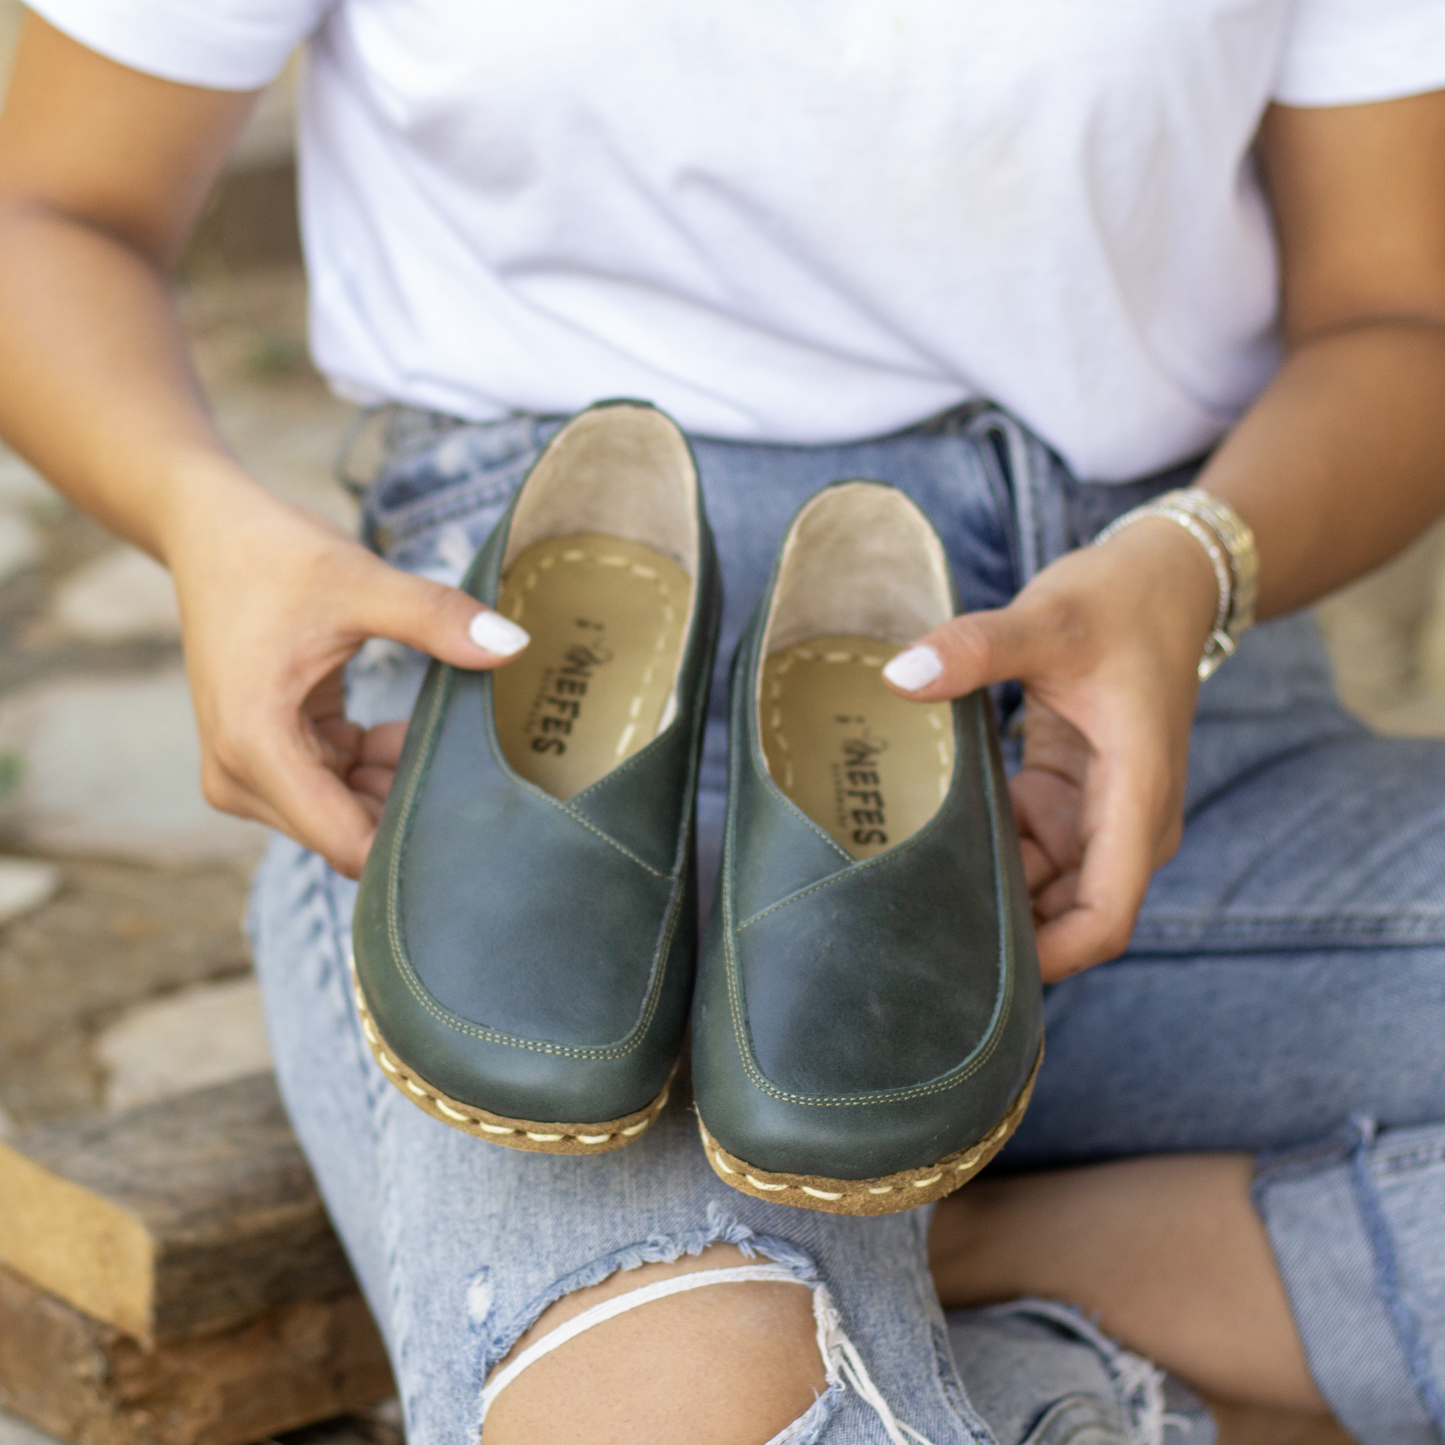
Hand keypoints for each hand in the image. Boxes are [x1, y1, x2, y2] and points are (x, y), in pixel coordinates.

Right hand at [163, 465, 527, 878]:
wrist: (213, 534)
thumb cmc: (275, 555)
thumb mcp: (362, 582)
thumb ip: (436, 618)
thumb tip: (514, 644)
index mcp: (256, 748)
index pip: (349, 844)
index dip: (415, 841)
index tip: (477, 820)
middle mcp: (241, 778)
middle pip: (351, 834)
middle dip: (412, 807)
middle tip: (471, 765)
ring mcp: (248, 775)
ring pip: (348, 815)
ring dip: (397, 782)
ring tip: (428, 731)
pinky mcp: (265, 761)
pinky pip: (338, 788)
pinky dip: (375, 765)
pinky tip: (399, 729)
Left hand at [882, 519, 1217, 980]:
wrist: (1164, 582)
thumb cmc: (1120, 603)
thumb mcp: (1048, 621)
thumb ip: (976, 649)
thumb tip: (898, 673)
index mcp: (1136, 797)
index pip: (1106, 915)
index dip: (1050, 957)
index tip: (977, 967)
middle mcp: (1125, 823)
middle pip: (1067, 915)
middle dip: (1001, 930)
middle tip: (910, 933)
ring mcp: (1097, 815)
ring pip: (1041, 887)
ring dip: (987, 891)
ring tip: (905, 895)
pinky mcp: (1071, 798)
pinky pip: (1026, 850)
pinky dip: (985, 852)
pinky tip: (924, 848)